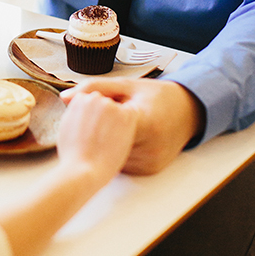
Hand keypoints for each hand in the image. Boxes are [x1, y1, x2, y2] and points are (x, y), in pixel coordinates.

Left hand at [63, 78, 202, 174]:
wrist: (189, 112)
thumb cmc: (157, 96)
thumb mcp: (128, 86)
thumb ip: (95, 88)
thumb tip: (65, 98)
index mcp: (145, 120)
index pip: (107, 127)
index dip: (94, 123)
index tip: (86, 119)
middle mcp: (152, 144)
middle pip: (109, 145)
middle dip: (100, 135)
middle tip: (97, 125)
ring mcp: (152, 160)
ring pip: (115, 157)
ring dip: (108, 147)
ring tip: (112, 132)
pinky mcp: (152, 170)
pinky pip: (125, 164)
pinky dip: (119, 154)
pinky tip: (121, 142)